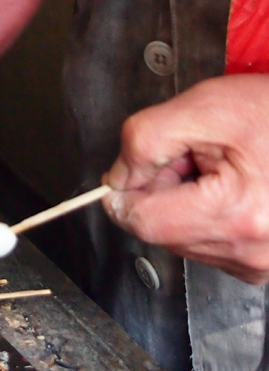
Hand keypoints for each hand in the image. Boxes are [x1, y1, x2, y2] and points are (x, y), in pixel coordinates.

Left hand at [103, 74, 268, 283]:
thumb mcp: (204, 108)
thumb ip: (145, 140)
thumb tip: (117, 178)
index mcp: (235, 214)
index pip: (141, 222)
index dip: (126, 190)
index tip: (136, 167)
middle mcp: (250, 250)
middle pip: (159, 230)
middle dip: (161, 190)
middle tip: (192, 156)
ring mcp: (259, 262)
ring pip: (180, 237)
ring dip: (183, 201)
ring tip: (218, 169)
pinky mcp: (261, 263)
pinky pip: (206, 242)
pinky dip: (204, 214)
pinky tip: (230, 187)